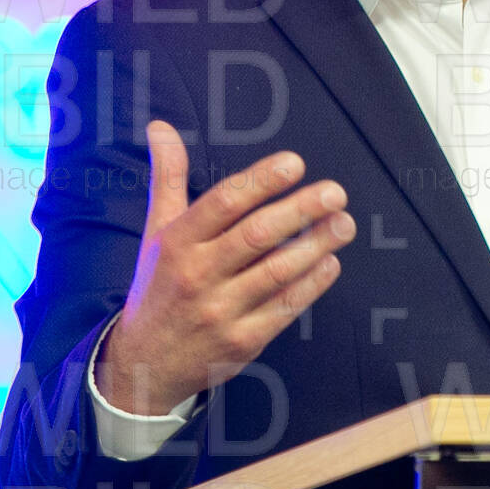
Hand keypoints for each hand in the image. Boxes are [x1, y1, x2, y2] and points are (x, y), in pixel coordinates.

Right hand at [93, 120, 354, 419]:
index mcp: (177, 243)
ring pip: (276, 272)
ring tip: (344, 223)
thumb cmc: (159, 285)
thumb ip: (167, 177)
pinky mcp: (243, 341)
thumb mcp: (157, 230)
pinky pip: (284, 308)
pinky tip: (330, 262)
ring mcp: (220, 311)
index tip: (295, 163)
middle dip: (300, 210)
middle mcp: (196, 275)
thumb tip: (160, 126)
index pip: (222, 204)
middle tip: (335, 192)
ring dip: (316, 245)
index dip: (260, 181)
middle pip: (255, 236)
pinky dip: (311, 284)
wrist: (145, 361)